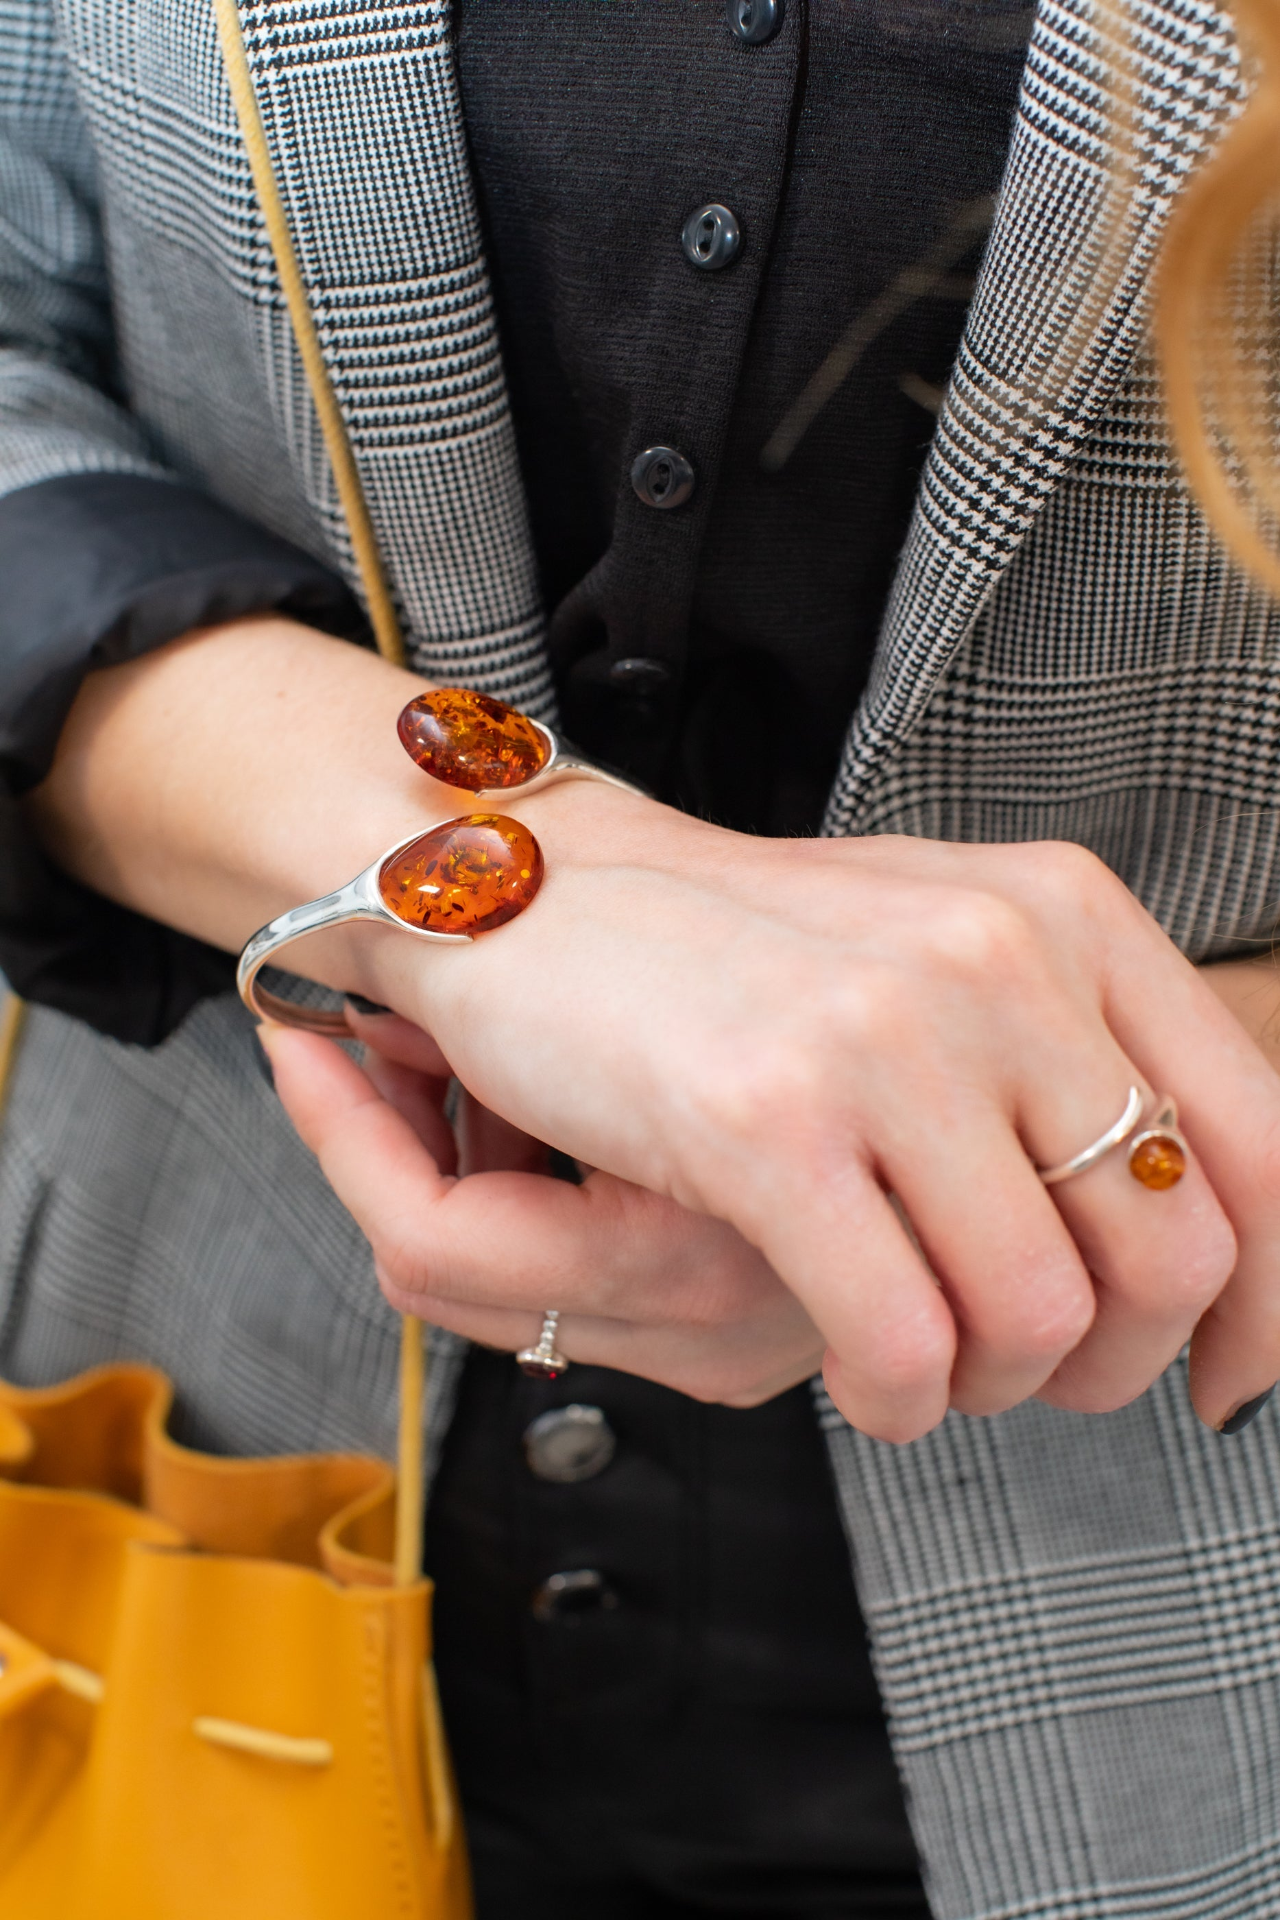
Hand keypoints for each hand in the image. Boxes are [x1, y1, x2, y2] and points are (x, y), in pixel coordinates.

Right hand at [352, 796, 1279, 1442]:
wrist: (535, 897)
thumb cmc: (740, 956)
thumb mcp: (943, 958)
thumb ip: (1073, 1060)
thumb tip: (1187, 1241)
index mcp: (1065, 915)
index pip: (1258, 1139)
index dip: (1269, 1298)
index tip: (1222, 1380)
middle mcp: (997, 956)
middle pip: (1171, 1250)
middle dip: (1112, 1364)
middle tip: (1023, 1375)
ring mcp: (882, 1032)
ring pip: (1043, 1315)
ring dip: (988, 1389)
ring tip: (920, 1365)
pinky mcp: (767, 1118)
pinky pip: (904, 1340)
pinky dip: (898, 1399)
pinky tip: (862, 1378)